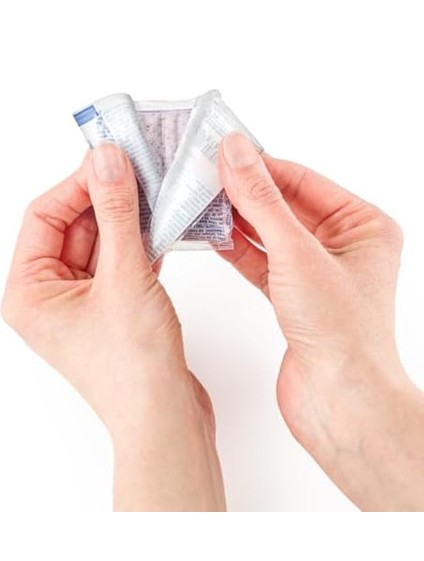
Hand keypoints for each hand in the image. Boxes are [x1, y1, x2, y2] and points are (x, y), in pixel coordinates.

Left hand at [2, 143, 224, 511]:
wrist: (167, 418)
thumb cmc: (134, 369)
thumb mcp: (124, 278)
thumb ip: (116, 214)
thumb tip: (106, 162)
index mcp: (30, 292)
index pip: (45, 216)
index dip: (77, 183)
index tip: (110, 158)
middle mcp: (51, 297)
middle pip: (75, 226)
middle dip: (107, 198)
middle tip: (139, 168)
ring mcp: (84, 304)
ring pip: (102, 243)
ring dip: (128, 219)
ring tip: (155, 191)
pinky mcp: (114, 309)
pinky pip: (121, 262)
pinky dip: (140, 243)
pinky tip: (161, 224)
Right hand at [219, 132, 423, 510]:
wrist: (339, 401)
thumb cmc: (343, 334)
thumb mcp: (297, 254)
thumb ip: (263, 202)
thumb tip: (236, 154)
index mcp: (363, 226)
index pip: (303, 181)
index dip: (261, 165)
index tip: (223, 151)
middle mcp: (344, 247)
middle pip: (285, 206)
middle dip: (245, 192)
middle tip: (205, 173)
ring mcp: (318, 274)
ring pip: (270, 235)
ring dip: (237, 220)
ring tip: (201, 200)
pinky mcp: (295, 299)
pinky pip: (262, 263)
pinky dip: (238, 250)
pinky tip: (213, 235)